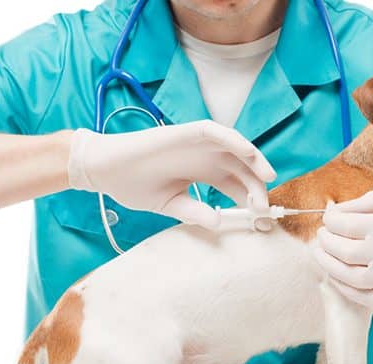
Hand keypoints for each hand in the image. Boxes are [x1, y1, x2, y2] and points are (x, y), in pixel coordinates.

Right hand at [68, 120, 275, 227]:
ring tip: (267, 176)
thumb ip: (194, 212)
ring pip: (234, 148)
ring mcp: (197, 144)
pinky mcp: (186, 132)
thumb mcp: (170, 205)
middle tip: (264, 206)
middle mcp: (205, 158)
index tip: (260, 216)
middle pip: (240, 169)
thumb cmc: (134, 185)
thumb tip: (218, 221)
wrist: (105, 170)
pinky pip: (215, 132)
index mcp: (203, 174)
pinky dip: (233, 139)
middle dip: (255, 185)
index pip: (234, 185)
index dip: (249, 198)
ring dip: (253, 159)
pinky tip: (247, 153)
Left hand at [314, 191, 372, 308]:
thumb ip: (368, 203)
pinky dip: (342, 286)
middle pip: (340, 249)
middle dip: (324, 240)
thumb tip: (336, 211)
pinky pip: (360, 296)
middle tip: (321, 234)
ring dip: (326, 263)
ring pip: (344, 275)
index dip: (330, 220)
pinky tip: (336, 276)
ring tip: (321, 253)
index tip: (328, 218)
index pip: (342, 224)